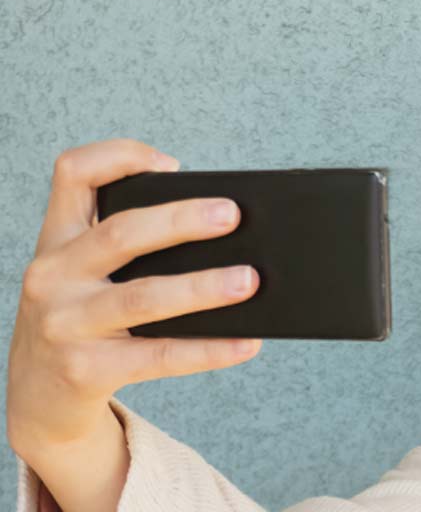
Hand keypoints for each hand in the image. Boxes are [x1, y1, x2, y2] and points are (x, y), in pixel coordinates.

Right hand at [6, 139, 261, 501]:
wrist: (38, 398)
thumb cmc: (81, 322)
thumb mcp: (83, 275)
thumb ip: (126, 247)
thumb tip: (220, 231)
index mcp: (57, 240)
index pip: (73, 174)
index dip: (120, 156)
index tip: (171, 164)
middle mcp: (52, 275)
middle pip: (120, 234)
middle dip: (181, 221)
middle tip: (233, 216)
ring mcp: (65, 324)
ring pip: (143, 297)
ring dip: (202, 287)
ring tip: (249, 280)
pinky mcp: (84, 369)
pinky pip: (159, 356)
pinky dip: (208, 350)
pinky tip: (245, 343)